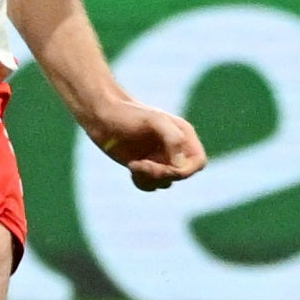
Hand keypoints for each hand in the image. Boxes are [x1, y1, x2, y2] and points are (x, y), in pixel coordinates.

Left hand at [82, 95, 204, 189]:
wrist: (102, 116)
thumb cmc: (128, 114)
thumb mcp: (154, 121)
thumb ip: (174, 139)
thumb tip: (180, 165)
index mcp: (183, 135)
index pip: (198, 162)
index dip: (186, 171)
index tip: (167, 168)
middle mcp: (174, 148)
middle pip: (181, 175)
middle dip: (162, 174)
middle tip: (142, 164)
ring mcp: (159, 159)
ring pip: (165, 182)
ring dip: (150, 178)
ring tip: (134, 164)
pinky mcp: (144, 167)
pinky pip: (151, 185)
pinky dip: (141, 181)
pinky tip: (131, 166)